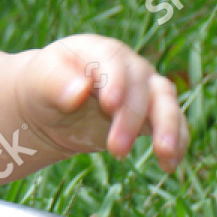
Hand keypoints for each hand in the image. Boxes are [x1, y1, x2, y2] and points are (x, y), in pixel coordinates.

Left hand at [14, 35, 187, 172]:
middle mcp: (128, 65)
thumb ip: (56, 83)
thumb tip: (80, 90)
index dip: (115, 81)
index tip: (109, 105)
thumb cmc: (42, 87)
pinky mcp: (152, 113)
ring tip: (163, 155)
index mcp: (98, 50)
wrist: (51, 106)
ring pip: (166, 101)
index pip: (113, 60)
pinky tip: (170, 166)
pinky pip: (174, 123)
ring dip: (168, 128)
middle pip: (141, 86)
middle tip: (116, 150)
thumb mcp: (39, 82)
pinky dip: (177, 142)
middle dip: (131, 118)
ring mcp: (144, 88)